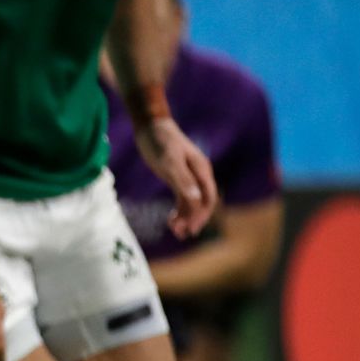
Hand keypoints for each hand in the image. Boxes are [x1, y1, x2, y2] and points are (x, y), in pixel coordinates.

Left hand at [135, 117, 217, 239]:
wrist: (151, 126)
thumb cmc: (160, 141)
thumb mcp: (169, 161)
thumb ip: (182, 180)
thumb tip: (195, 199)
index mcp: (201, 170)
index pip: (208, 198)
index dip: (202, 215)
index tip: (191, 229)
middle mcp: (199, 174)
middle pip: (202, 203)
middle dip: (194, 219)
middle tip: (180, 234)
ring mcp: (189, 176)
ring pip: (192, 202)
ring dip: (186, 217)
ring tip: (174, 231)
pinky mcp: (178, 177)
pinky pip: (183, 198)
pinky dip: (179, 210)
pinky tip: (171, 220)